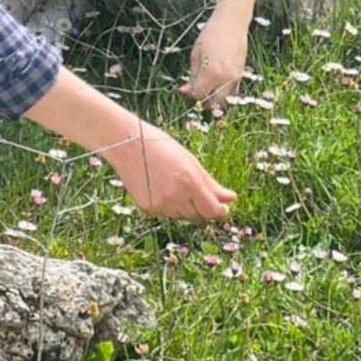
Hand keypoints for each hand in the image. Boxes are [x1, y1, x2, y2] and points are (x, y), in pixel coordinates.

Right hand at [108, 120, 236, 223]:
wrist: (127, 144)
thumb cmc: (161, 147)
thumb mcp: (190, 162)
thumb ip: (211, 184)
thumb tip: (232, 198)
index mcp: (190, 183)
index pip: (212, 211)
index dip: (220, 211)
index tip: (223, 208)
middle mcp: (176, 198)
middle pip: (198, 216)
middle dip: (202, 208)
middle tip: (197, 192)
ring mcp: (161, 205)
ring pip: (182, 216)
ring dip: (185, 207)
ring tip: (175, 184)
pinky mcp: (148, 209)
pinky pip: (166, 213)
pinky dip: (168, 205)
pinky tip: (161, 187)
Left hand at [179, 11, 249, 105]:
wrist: (231, 24)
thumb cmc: (210, 35)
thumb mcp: (196, 54)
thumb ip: (192, 76)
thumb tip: (184, 92)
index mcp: (212, 72)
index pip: (199, 94)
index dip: (190, 95)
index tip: (186, 91)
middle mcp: (226, 78)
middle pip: (213, 103)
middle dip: (202, 100)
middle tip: (195, 92)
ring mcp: (235, 78)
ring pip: (223, 100)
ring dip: (213, 98)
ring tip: (205, 87)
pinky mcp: (241, 76)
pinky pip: (231, 92)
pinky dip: (222, 92)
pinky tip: (215, 82)